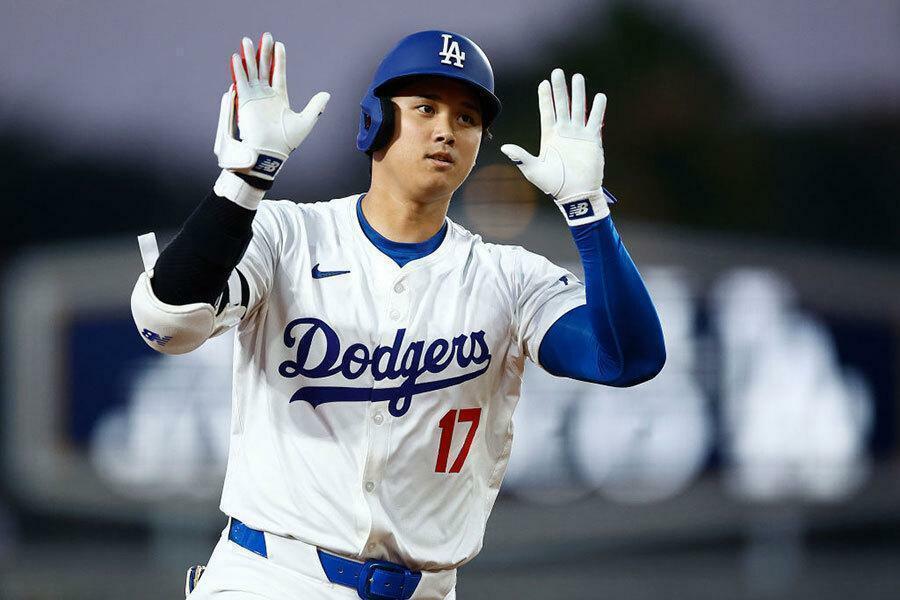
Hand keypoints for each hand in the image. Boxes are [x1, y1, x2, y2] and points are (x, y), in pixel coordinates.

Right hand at [214, 33, 329, 180]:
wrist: (269, 153)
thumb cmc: (286, 142)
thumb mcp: (305, 122)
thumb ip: (315, 106)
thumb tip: (327, 94)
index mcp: (279, 98)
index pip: (279, 74)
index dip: (279, 59)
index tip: (279, 45)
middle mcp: (265, 96)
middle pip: (264, 69)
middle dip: (264, 53)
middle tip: (265, 36)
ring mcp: (253, 98)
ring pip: (251, 72)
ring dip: (249, 57)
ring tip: (247, 40)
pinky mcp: (243, 102)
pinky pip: (240, 83)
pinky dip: (238, 70)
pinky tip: (237, 57)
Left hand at [501, 68, 610, 223]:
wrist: (575, 194)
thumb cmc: (553, 185)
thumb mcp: (534, 170)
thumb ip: (521, 157)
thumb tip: (504, 148)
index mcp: (549, 136)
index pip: (547, 111)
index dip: (545, 97)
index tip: (543, 83)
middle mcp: (564, 132)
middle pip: (562, 105)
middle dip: (560, 88)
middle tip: (558, 72)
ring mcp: (578, 134)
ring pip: (578, 108)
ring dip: (578, 93)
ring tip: (577, 77)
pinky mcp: (592, 140)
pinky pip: (595, 120)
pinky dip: (597, 108)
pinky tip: (599, 96)